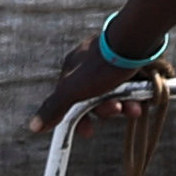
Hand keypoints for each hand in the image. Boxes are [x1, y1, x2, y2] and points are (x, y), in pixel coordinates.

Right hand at [27, 26, 150, 137]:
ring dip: (125, 106)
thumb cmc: (101, 65)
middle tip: (116, 109)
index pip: (70, 100)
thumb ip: (54, 108)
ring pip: (117, 96)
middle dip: (106, 111)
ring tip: (133, 107)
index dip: (79, 118)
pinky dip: (137, 98)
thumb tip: (33, 127)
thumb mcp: (72, 90)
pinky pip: (133, 89)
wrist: (137, 42)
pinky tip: (142, 101)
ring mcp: (114, 66)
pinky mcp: (134, 66)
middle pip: (96, 100)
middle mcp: (92, 66)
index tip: (89, 133)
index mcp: (73, 69)